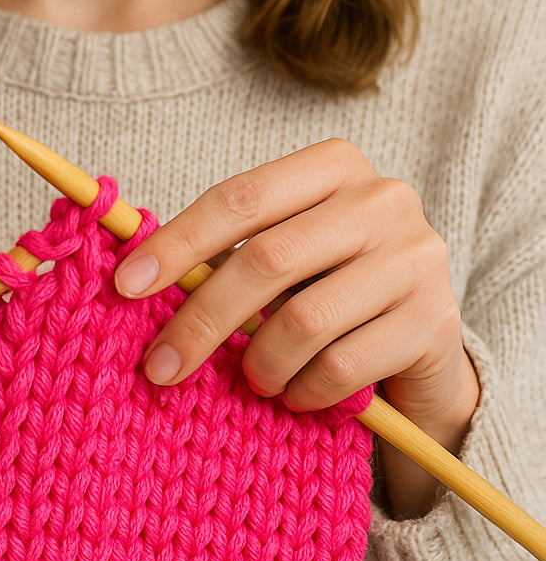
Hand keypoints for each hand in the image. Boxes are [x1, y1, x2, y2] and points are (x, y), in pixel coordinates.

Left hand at [114, 138, 478, 516]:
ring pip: (303, 320)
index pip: (240, 197)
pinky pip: (342, 367)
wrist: (423, 343)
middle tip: (161, 366)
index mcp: (335, 165)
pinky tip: (298, 394)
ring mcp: (415, 258)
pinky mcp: (434, 323)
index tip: (126, 284)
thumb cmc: (330, 288)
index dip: (178, 241)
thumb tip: (135, 277)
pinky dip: (304, 390)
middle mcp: (382, 200)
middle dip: (202, 319)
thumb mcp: (283, 254)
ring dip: (260, 363)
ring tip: (254, 379)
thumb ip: (228, 253)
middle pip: (266, 259)